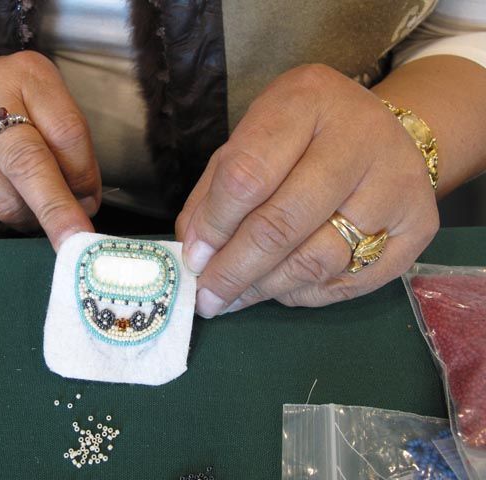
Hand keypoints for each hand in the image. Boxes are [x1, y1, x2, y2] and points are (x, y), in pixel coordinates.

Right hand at [0, 50, 100, 249]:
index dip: (83, 175)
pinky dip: (8, 216)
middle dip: (56, 208)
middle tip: (77, 238)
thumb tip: (83, 202)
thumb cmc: (13, 100)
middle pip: (25, 164)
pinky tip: (11, 196)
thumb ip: (73, 145)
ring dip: (34, 214)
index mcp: (25, 79)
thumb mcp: (53, 102)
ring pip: (5, 203)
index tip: (92, 204)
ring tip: (38, 199)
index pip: (65, 133)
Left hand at [176, 64, 438, 315]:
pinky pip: (351, 281)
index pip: (248, 174)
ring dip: (266, 288)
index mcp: (306, 102)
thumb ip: (217, 191)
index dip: (215, 225)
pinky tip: (279, 291)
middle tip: (207, 298)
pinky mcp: (419, 225)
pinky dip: (306, 295)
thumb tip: (193, 251)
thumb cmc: (304, 136)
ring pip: (318, 259)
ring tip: (234, 299)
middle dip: (235, 270)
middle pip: (284, 223)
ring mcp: (397, 183)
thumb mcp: (252, 140)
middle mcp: (359, 137)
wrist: (383, 133)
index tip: (192, 260)